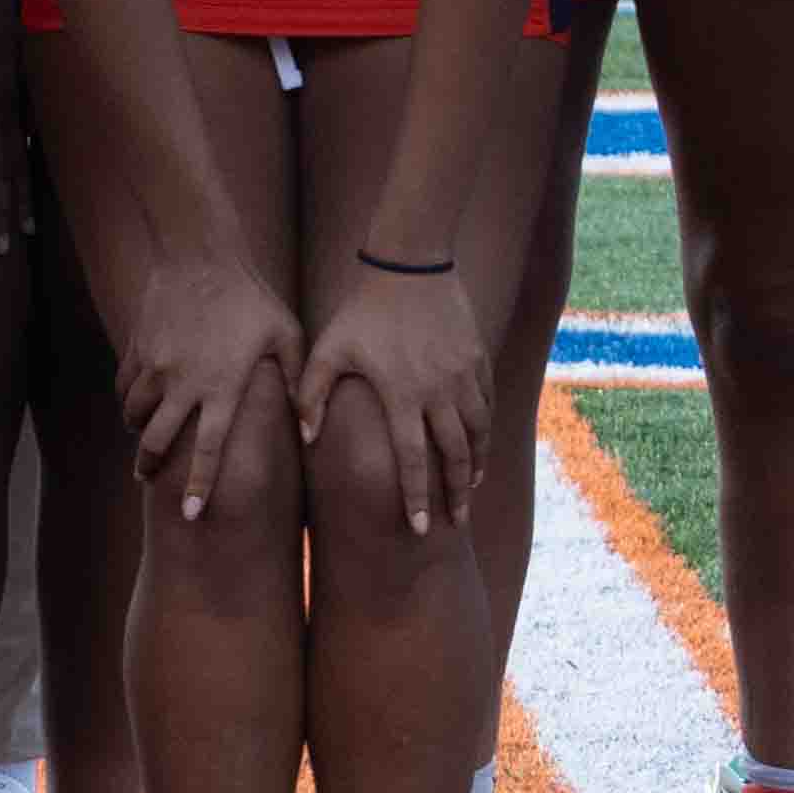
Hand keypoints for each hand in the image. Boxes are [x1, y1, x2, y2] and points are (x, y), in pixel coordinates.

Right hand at [118, 259, 299, 510]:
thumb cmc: (251, 297)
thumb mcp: (285, 336)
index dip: (198, 485)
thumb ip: (295, 384)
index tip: (191, 514)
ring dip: (138, 432)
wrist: (199, 254)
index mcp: (222, 387)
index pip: (208, 449)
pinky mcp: (138, 346)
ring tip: (142, 439)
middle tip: (148, 480)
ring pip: (134, 414)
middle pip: (156, 441)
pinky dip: (128, 398)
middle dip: (150, 466)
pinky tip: (136, 401)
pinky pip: (125, 384)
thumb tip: (308, 430)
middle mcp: (183, 383)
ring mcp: (155, 365)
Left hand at [300, 258, 493, 537]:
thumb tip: (305, 439)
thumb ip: (312, 393)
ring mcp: (464, 376)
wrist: (410, 265)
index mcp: (401, 393)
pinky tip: (479, 445)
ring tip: (470, 488)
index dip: (417, 496)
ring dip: (476, 465)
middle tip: (456, 521)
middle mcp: (439, 390)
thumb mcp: (329, 348)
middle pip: (455, 455)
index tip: (421, 527)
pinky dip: (486, 431)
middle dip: (456, 493)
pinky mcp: (479, 360)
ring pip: (479, 433)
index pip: (412, 458)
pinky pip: (488, 405)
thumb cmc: (363, 311)